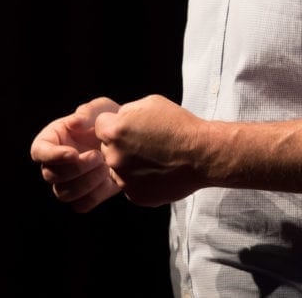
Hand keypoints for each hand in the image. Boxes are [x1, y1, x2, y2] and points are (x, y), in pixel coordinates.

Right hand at [31, 97, 122, 212]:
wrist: (129, 140)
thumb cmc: (109, 120)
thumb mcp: (101, 109)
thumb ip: (88, 112)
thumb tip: (74, 122)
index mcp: (52, 140)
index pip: (39, 151)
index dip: (52, 156)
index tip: (73, 153)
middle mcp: (55, 163)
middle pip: (50, 175)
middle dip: (76, 168)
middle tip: (98, 156)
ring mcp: (67, 182)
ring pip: (64, 194)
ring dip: (86, 182)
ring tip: (106, 165)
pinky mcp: (84, 196)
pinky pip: (82, 205)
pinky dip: (96, 194)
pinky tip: (110, 179)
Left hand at [94, 94, 209, 206]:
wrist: (202, 155)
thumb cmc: (179, 126)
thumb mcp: (150, 104)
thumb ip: (127, 112)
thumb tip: (118, 120)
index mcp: (115, 131)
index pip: (100, 126)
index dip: (115, 124)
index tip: (130, 127)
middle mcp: (115, 157)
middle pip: (107, 148)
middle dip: (121, 145)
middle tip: (145, 143)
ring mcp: (124, 179)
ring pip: (117, 169)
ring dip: (129, 164)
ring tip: (154, 158)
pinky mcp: (136, 196)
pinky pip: (131, 185)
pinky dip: (141, 180)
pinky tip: (158, 172)